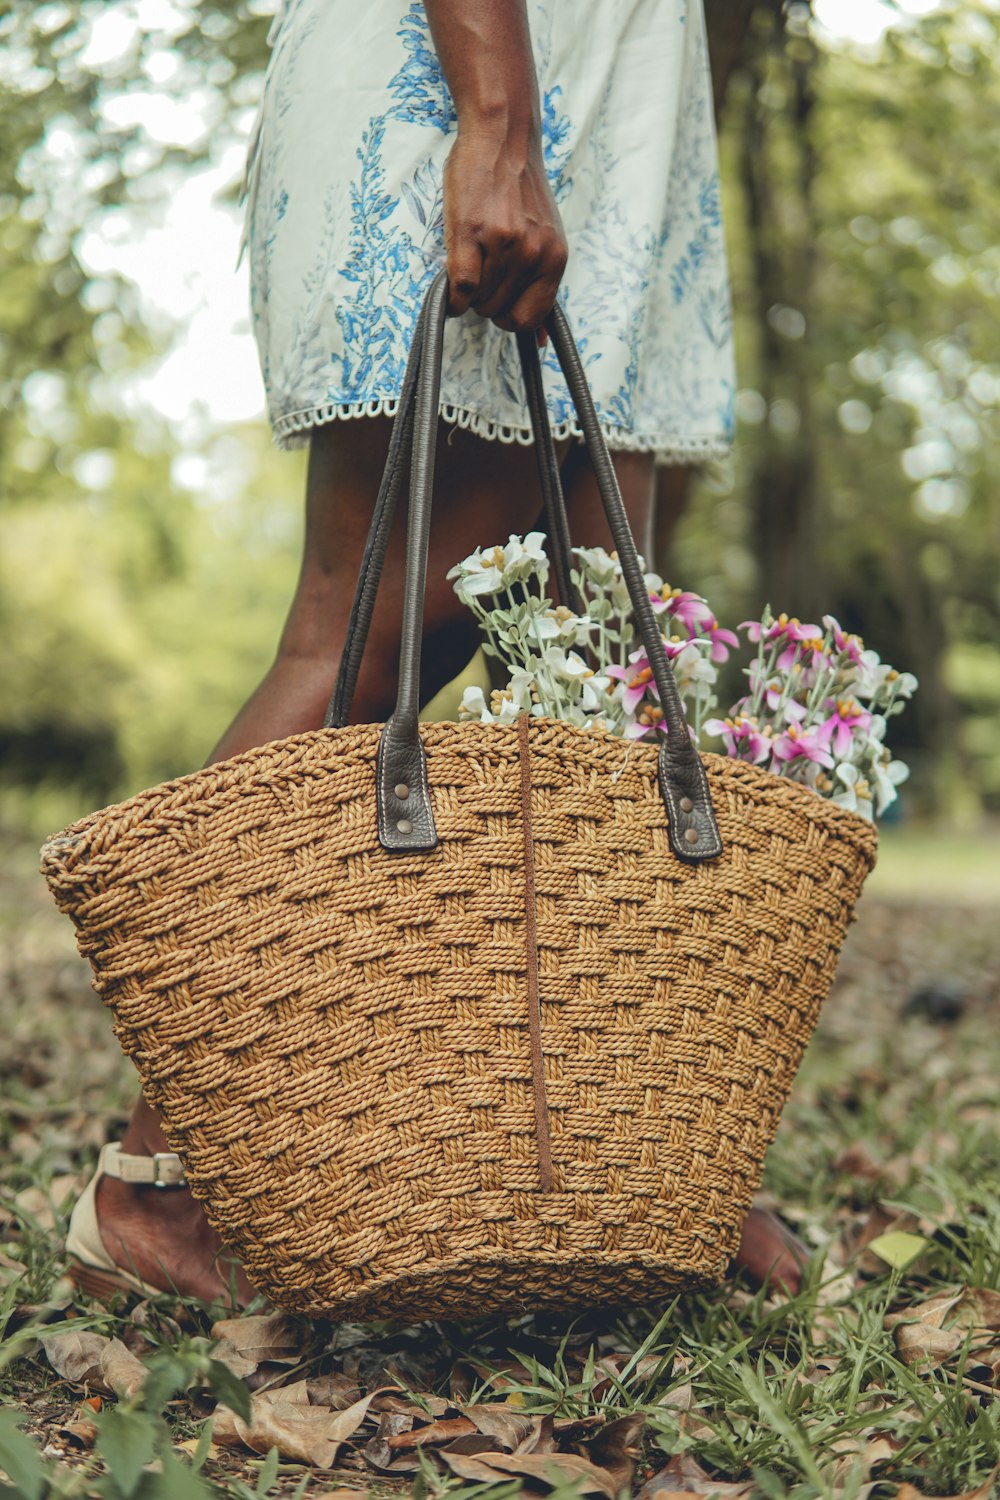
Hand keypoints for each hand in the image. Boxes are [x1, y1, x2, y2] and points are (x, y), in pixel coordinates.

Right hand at [442, 127, 567, 332]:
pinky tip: (452, 287)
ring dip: (468, 294)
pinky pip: (461, 287)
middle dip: (485, 301)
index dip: (509, 317)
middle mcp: (532, 253)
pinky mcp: (472, 233)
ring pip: (478, 302)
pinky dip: (452, 296)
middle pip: (499, 312)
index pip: (530, 319)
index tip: (500, 300)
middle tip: (482, 272)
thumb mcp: (545, 237)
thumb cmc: (518, 189)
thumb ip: (541, 284)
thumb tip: (542, 340)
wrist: (502, 136)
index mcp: (554, 258)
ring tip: (470, 263)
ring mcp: (503, 243)